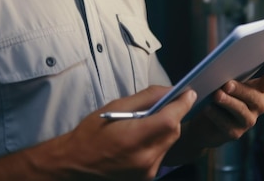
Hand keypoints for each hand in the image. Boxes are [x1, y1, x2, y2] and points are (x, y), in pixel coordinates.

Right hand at [53, 85, 196, 179]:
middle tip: (165, 105)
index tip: (189, 93)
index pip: (170, 120)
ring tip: (145, 124)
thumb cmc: (90, 135)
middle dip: (174, 116)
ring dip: (164, 130)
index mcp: (134, 139)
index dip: (183, 104)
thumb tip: (168, 90)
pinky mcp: (146, 179)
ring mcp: (147, 172)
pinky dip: (157, 143)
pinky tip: (141, 139)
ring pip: (168, 144)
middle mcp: (145, 159)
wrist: (73, 166)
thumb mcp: (114, 108)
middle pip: (173, 132)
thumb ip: (145, 98)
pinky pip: (161, 155)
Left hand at [187, 56, 263, 147]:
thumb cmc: (215, 94)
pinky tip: (208, 108)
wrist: (204, 123)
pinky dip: (216, 115)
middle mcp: (257, 105)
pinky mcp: (235, 133)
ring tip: (216, 95)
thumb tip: (219, 61)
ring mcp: (248, 120)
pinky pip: (227, 125)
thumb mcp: (221, 81)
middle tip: (227, 84)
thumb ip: (225, 71)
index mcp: (257, 88)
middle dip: (240, 89)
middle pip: (253, 96)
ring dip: (228, 102)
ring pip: (241, 111)